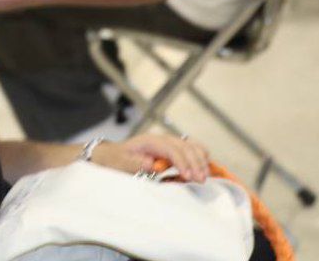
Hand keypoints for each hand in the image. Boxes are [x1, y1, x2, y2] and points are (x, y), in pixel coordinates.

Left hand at [92, 133, 210, 182]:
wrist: (112, 155)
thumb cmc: (117, 160)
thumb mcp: (121, 163)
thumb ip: (136, 164)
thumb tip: (152, 165)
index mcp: (149, 141)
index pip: (171, 149)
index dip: (182, 162)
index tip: (188, 176)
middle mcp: (161, 139)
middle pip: (185, 146)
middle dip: (195, 162)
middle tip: (201, 179)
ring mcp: (168, 142)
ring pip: (191, 145)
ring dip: (200, 159)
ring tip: (204, 175)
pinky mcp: (172, 149)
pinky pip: (191, 148)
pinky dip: (200, 156)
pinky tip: (205, 166)